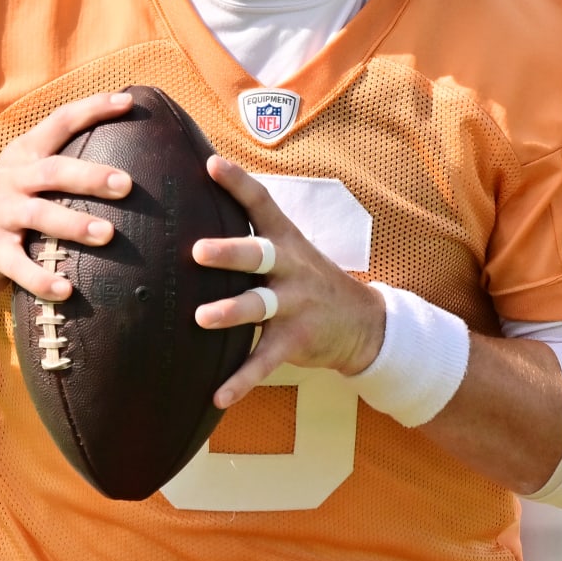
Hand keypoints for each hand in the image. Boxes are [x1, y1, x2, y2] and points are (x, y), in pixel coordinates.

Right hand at [0, 91, 135, 301]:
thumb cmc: (3, 207)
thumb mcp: (23, 176)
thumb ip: (60, 165)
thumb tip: (125, 161)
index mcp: (24, 155)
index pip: (59, 122)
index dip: (91, 109)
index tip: (127, 101)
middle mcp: (12, 180)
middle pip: (54, 171)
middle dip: (90, 176)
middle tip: (126, 184)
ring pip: (39, 216)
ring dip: (74, 224)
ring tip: (107, 234)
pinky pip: (18, 266)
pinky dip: (41, 279)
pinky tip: (66, 290)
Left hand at [191, 155, 385, 408]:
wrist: (363, 323)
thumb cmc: (309, 280)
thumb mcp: (290, 249)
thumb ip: (252, 233)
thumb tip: (198, 205)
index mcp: (285, 240)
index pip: (261, 203)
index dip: (238, 183)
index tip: (211, 164)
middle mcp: (291, 267)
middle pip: (260, 254)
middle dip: (230, 252)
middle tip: (198, 251)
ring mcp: (296, 304)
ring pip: (261, 305)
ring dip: (231, 312)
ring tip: (202, 318)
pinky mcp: (297, 340)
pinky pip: (266, 361)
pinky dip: (241, 380)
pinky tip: (217, 396)